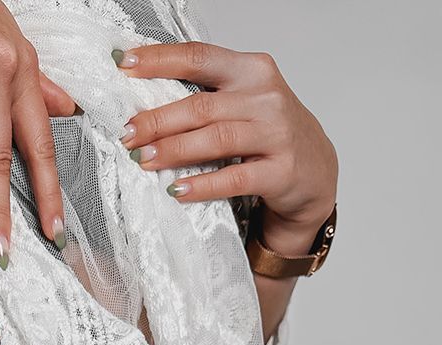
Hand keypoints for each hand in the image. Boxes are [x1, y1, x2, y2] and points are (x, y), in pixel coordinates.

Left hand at [114, 43, 337, 252]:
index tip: (125, 65)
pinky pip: (235, 178)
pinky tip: (178, 190)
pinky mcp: (281, 171)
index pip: (198, 57)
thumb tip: (145, 103)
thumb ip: (206, 96)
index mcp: (251, 70)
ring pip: (216, 138)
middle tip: (127, 133)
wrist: (316, 171)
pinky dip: (203, 184)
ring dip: (175, 150)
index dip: (159, 60)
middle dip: (158, 119)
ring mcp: (276, 134)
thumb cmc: (269, 135)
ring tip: (144, 159)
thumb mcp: (244, 101)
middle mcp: (265, 97)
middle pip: (201, 105)